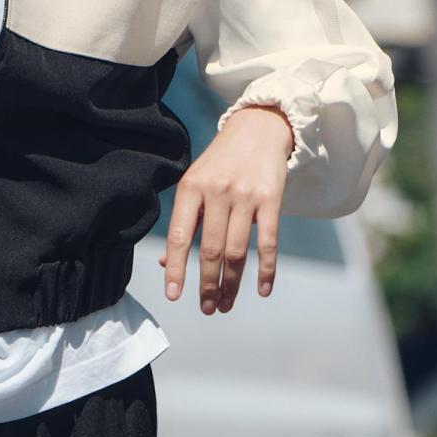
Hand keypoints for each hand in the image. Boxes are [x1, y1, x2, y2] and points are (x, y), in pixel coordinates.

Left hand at [160, 103, 294, 312]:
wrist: (258, 128)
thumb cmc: (220, 163)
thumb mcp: (194, 184)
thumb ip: (183, 222)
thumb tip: (165, 263)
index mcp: (191, 188)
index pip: (179, 237)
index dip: (176, 269)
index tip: (174, 295)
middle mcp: (217, 191)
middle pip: (211, 250)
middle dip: (208, 285)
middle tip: (207, 309)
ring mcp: (246, 196)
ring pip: (237, 251)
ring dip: (232, 285)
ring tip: (225, 304)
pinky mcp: (271, 199)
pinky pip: (269, 242)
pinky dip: (266, 270)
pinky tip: (261, 290)